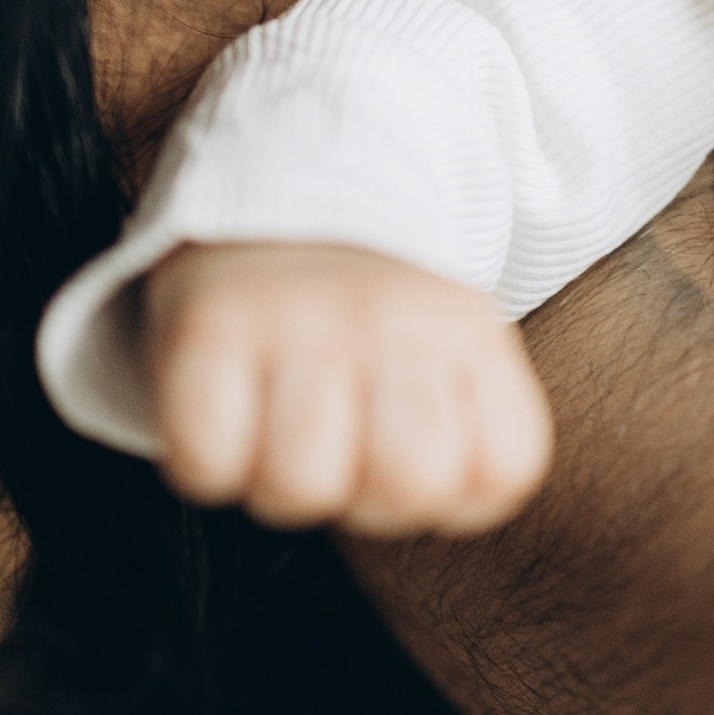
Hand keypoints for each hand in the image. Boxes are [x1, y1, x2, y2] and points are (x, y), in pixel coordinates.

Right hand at [140, 239, 553, 536]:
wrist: (268, 214)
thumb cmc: (364, 330)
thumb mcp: (450, 361)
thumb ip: (475, 446)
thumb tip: (447, 500)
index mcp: (470, 332)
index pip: (505, 471)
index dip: (453, 492)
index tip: (414, 445)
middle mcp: (396, 317)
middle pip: (410, 484)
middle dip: (368, 499)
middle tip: (342, 448)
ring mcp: (303, 318)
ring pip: (302, 486)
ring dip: (278, 483)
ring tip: (278, 430)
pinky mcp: (210, 326)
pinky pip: (208, 461)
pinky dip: (207, 463)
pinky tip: (224, 419)